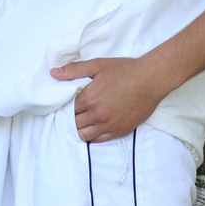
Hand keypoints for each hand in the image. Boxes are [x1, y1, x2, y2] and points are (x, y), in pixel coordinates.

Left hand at [50, 56, 164, 142]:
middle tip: (74, 112)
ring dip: (80, 129)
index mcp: (90, 98)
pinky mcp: (120, 131)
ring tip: (81, 121)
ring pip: (85, 135)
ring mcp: (109, 125)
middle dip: (71, 118)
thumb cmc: (125, 70)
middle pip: (75, 123)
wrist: (150, 79)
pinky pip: (100, 140)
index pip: (68, 108)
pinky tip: (92, 129)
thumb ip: (74, 70)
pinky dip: (92, 136)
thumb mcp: (98, 65)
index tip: (68, 102)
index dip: (66, 106)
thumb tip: (54, 73)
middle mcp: (98, 115)